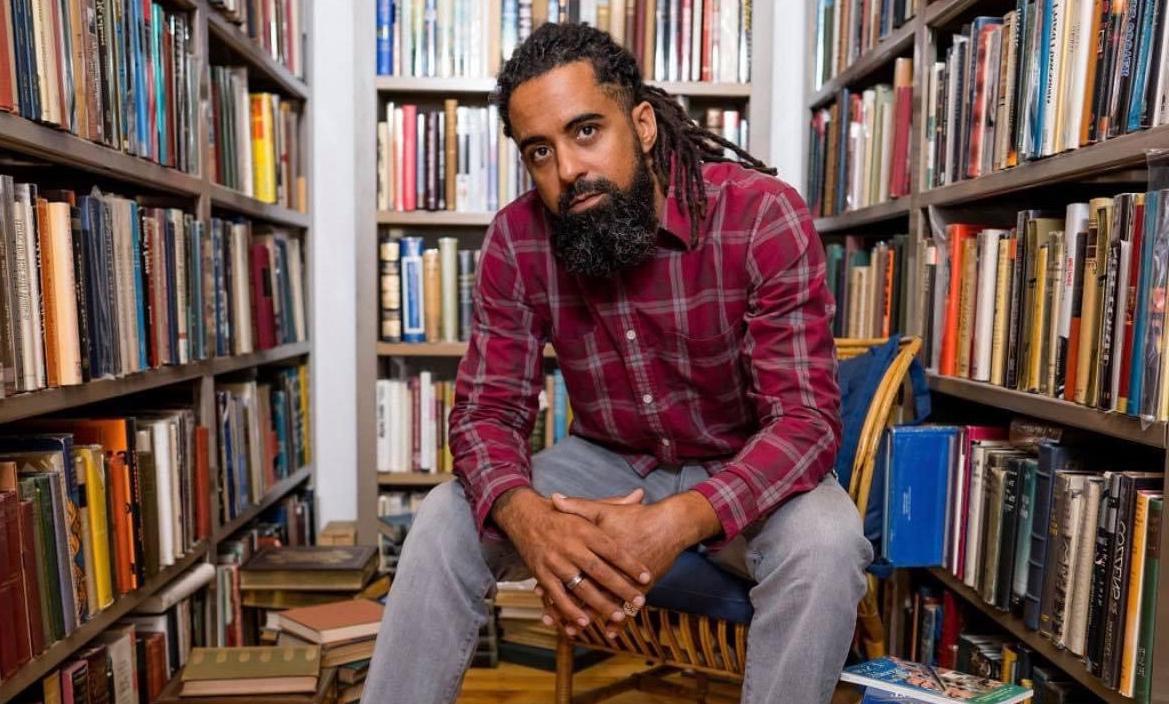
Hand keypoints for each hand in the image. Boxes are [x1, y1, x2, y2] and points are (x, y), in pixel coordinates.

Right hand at [491, 488, 651, 638]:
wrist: (523, 515)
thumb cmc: (561, 514)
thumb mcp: (587, 507)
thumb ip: (614, 504)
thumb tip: (641, 494)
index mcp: (584, 529)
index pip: (612, 549)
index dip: (630, 564)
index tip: (647, 577)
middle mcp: (570, 545)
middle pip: (600, 571)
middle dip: (621, 588)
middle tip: (639, 601)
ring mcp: (555, 562)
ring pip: (581, 587)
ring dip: (600, 604)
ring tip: (619, 615)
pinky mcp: (541, 574)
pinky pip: (557, 596)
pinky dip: (570, 610)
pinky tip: (584, 622)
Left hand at [539, 490, 721, 637]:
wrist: (669, 524)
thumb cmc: (635, 517)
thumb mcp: (604, 509)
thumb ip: (577, 506)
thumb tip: (553, 498)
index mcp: (595, 548)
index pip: (571, 568)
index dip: (554, 581)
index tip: (539, 592)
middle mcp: (609, 567)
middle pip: (583, 591)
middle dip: (566, 607)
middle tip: (550, 618)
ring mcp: (626, 580)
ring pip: (603, 604)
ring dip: (587, 618)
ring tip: (572, 630)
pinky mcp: (641, 587)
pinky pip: (627, 608)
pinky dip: (617, 622)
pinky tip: (608, 632)